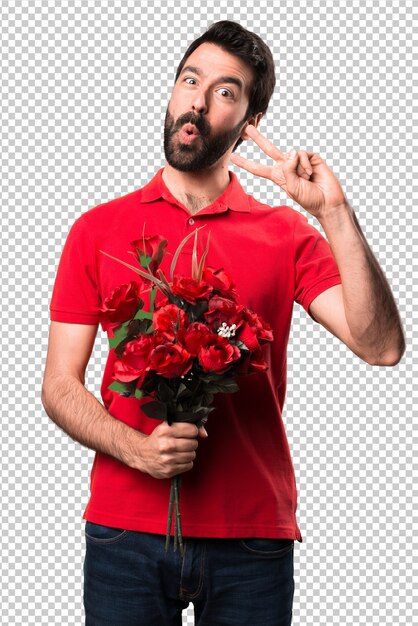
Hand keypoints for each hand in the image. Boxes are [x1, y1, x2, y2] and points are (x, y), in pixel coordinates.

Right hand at [137, 421, 207, 479]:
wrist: (141, 454)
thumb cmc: (158, 439)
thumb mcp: (168, 427)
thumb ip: (188, 426)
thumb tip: (205, 434)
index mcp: (166, 431)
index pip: (192, 430)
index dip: (192, 431)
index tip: (188, 433)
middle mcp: (167, 445)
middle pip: (194, 443)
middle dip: (191, 443)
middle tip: (183, 443)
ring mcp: (168, 459)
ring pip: (192, 455)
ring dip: (188, 453)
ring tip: (180, 451)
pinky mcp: (169, 470)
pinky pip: (189, 465)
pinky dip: (186, 462)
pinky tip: (178, 459)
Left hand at [230, 125, 347, 219]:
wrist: (327, 201)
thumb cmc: (309, 198)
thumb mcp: (292, 188)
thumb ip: (288, 170)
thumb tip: (292, 151)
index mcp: (278, 177)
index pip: (258, 169)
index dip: (246, 163)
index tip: (233, 158)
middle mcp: (286, 167)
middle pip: (269, 149)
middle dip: (258, 138)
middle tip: (247, 128)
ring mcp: (298, 160)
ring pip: (289, 154)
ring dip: (298, 169)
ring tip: (306, 179)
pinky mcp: (310, 157)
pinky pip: (302, 154)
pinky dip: (305, 164)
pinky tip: (312, 173)